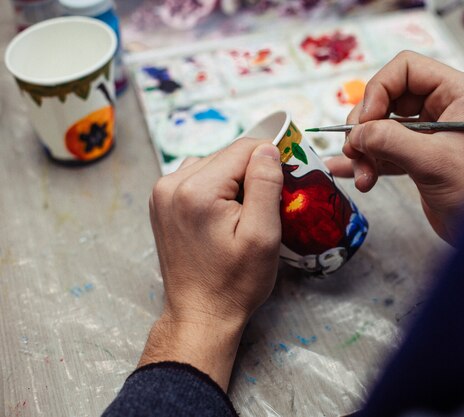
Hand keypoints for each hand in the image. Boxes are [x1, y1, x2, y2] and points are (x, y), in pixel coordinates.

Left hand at [139, 139, 282, 389]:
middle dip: (251, 174)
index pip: (244, 148)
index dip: (270, 161)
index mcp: (196, 190)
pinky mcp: (162, 202)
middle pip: (227, 155)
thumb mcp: (262, 236)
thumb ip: (265, 185)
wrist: (200, 314)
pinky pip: (198, 177)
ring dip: (234, 181)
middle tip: (264, 208)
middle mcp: (172, 184)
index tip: (283, 186)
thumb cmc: (235, 283)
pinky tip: (224, 215)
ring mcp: (162, 193)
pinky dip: (216, 188)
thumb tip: (268, 147)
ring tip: (243, 214)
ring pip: (213, 164)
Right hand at [326, 52, 463, 243]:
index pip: (406, 69)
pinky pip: (386, 150)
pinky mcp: (420, 157)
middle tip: (355, 151)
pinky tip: (347, 173)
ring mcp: (430, 132)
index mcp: (457, 92)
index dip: (378, 90)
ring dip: (365, 149)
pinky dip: (368, 161)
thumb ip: (390, 141)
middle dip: (367, 126)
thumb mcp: (432, 161)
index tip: (365, 122)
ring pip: (382, 126)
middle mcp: (443, 106)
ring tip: (362, 177)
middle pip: (388, 97)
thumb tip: (356, 134)